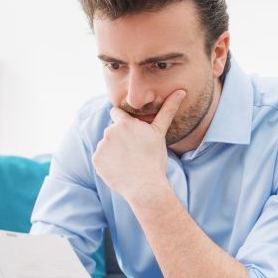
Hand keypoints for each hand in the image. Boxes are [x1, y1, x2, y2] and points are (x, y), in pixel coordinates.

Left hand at [92, 89, 186, 204]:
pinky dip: (107, 163)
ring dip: (113, 151)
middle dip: (120, 139)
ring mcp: (101, 146)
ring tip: (128, 162)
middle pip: (112, 131)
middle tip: (133, 153)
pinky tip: (120, 169)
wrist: (145, 186)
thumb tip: (181, 91)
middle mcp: (110, 131)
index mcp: (125, 123)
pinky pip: (101, 158)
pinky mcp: (96, 160)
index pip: (116, 113)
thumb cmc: (155, 159)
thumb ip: (167, 110)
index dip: (122, 122)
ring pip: (106, 145)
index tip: (129, 133)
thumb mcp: (160, 133)